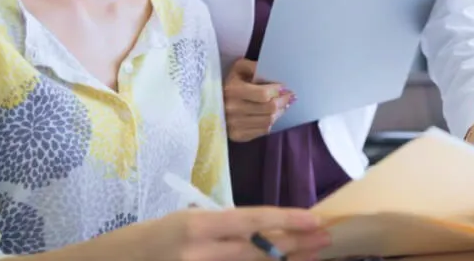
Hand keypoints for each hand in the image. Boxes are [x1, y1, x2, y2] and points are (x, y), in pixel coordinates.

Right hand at [135, 206, 330, 260]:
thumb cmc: (148, 238)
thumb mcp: (183, 220)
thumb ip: (219, 226)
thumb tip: (260, 230)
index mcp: (196, 225)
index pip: (250, 220)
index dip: (285, 220)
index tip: (313, 218)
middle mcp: (200, 252)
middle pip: (259, 249)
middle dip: (295, 244)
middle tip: (325, 237)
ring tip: (314, 255)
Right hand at [224, 58, 294, 141]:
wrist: (211, 103)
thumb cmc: (230, 83)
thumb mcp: (238, 68)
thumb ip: (253, 66)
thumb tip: (272, 72)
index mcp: (232, 90)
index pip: (263, 94)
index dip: (278, 91)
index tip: (285, 87)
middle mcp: (232, 109)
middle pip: (269, 109)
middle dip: (283, 102)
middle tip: (290, 96)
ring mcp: (234, 125)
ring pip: (268, 122)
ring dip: (280, 113)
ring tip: (283, 105)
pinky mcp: (237, 135)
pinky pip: (262, 131)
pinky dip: (271, 122)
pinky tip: (272, 115)